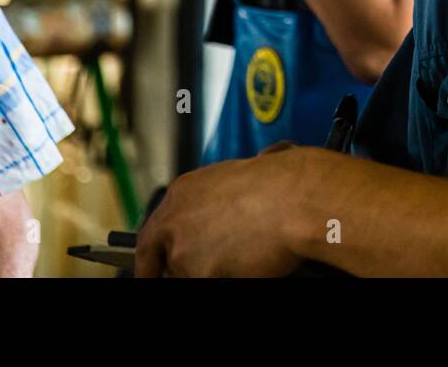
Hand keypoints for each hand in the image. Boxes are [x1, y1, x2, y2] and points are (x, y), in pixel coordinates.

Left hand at [134, 145, 314, 277]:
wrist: (296, 200)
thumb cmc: (284, 182)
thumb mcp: (246, 171)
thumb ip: (233, 187)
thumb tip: (258, 168)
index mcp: (183, 191)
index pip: (152, 234)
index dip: (154, 255)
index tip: (154, 267)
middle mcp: (176, 219)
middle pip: (165, 257)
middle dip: (183, 266)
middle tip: (203, 267)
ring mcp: (185, 250)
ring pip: (191, 273)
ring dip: (212, 269)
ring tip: (245, 253)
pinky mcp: (201, 274)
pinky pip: (213, 279)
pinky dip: (234, 275)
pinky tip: (251, 262)